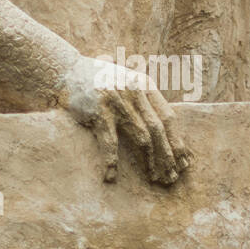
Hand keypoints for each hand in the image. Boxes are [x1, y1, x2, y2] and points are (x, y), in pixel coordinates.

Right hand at [58, 55, 190, 184]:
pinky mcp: (99, 111)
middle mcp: (135, 92)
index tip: (183, 160)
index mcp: (145, 85)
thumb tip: (163, 127)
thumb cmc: (99, 80)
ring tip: (155, 178)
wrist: (66, 70)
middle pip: (158, 129)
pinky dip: (111, 159)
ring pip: (141, 136)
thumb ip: (143, 99)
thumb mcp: (127, 81)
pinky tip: (111, 175)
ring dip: (150, 160)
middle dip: (167, 155)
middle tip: (172, 176)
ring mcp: (118, 101)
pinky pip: (109, 140)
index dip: (177, 140)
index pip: (168, 117)